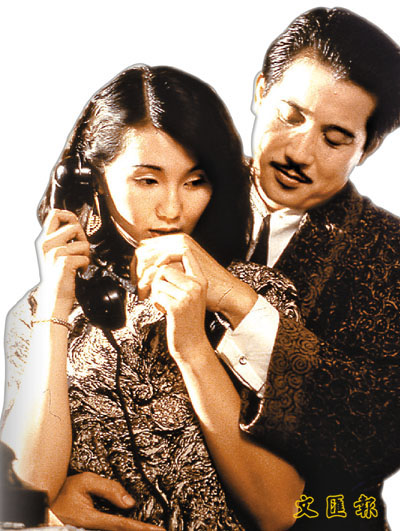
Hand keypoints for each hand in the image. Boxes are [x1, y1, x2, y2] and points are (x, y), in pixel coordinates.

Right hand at [35, 209, 89, 318]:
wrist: (55, 298)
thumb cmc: (59, 276)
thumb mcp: (54, 253)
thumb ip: (60, 238)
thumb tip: (75, 222)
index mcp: (44, 239)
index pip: (55, 213)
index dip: (70, 215)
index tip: (75, 225)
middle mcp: (47, 244)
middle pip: (74, 226)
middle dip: (83, 238)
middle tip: (80, 251)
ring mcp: (55, 253)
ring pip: (84, 243)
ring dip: (86, 254)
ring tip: (78, 263)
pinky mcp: (64, 263)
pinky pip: (85, 258)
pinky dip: (85, 266)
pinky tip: (78, 272)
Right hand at [50, 472, 164, 530]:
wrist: (44, 506)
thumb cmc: (62, 493)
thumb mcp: (85, 482)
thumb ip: (109, 489)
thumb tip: (129, 501)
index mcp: (91, 519)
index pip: (123, 525)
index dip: (142, 528)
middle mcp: (91, 530)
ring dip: (132, 530)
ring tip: (150, 529)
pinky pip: (109, 530)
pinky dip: (123, 529)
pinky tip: (133, 526)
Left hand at [149, 248, 209, 359]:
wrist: (192, 343)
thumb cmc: (189, 320)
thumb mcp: (192, 295)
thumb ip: (182, 279)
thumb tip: (161, 265)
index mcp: (201, 280)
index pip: (185, 253)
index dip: (169, 255)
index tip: (160, 264)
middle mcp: (196, 285)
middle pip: (165, 268)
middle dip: (158, 281)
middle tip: (162, 294)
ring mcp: (187, 295)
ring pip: (158, 282)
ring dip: (156, 294)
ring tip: (165, 304)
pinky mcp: (176, 306)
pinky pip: (157, 295)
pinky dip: (156, 303)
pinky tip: (164, 311)